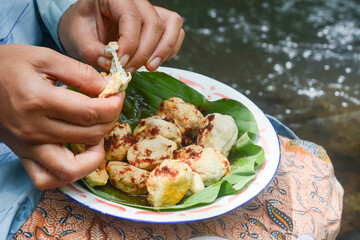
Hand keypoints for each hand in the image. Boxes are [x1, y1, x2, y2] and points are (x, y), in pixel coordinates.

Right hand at [0, 44, 123, 188]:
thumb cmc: (8, 64)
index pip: (91, 112)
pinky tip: (77, 153)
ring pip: (71, 168)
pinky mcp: (22, 154)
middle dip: (110, 121)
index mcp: (39, 100)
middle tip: (110, 107)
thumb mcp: (45, 57)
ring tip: (96, 134)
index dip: (114, 105)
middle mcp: (33, 129)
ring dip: (94, 154)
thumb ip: (80, 72)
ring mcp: (27, 146)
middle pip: (88, 136)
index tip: (119, 95)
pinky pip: (46, 179)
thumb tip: (108, 87)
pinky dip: (67, 173)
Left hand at [58, 0, 184, 71]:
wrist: (86, 27)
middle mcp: (137, 0)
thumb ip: (91, 51)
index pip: (131, 16)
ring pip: (172, 26)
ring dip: (162, 51)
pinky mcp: (160, 22)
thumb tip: (109, 63)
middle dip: (144, 52)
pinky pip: (176, 34)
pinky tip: (153, 62)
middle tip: (129, 69)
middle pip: (154, 23)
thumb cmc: (82, 28)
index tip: (121, 63)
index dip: (130, 43)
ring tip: (148, 67)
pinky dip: (169, 50)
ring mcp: (151, 10)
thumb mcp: (77, 38)